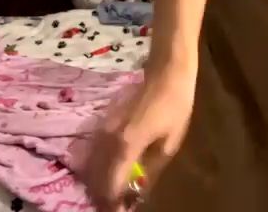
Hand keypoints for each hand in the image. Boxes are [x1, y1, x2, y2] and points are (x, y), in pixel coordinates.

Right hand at [82, 63, 195, 210]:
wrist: (167, 69)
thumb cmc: (174, 105)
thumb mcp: (169, 142)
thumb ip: (151, 170)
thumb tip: (138, 191)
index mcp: (126, 146)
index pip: (111, 185)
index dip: (113, 203)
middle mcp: (109, 138)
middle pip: (97, 176)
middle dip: (102, 194)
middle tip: (115, 205)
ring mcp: (104, 127)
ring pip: (93, 163)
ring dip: (99, 180)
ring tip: (112, 191)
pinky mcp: (105, 119)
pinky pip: (96, 149)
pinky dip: (99, 164)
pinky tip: (110, 170)